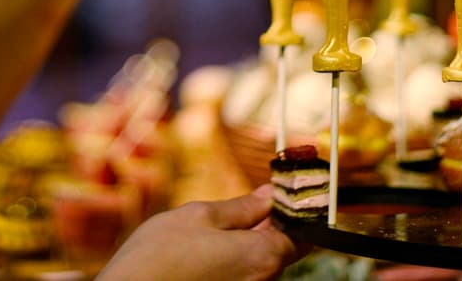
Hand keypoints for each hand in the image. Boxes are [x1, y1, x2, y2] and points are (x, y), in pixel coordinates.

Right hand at [97, 185, 300, 280]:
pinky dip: (235, 258)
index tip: (283, 190)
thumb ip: (242, 206)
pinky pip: (242, 274)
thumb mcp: (199, 216)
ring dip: (249, 240)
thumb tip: (270, 194)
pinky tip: (209, 248)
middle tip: (251, 200)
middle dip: (270, 222)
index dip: (294, 208)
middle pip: (281, 248)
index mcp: (263, 257)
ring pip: (259, 261)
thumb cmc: (159, 256)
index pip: (302, 233)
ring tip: (221, 225)